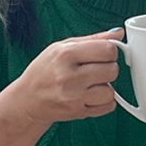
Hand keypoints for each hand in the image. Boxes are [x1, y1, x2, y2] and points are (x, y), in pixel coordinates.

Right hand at [10, 28, 124, 126]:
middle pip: (112, 70)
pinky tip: (90, 95)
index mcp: (66, 54)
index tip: (101, 54)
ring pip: (111, 91)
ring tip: (90, 84)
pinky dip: (103, 101)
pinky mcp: (77, 112)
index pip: (108, 50)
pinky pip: (108, 106)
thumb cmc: (45, 70)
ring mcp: (73, 97)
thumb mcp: (62, 46)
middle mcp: (69, 76)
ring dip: (105, 87)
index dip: (109, 51)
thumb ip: (93, 39)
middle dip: (107, 68)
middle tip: (94, 69)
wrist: (27, 99)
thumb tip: (118, 33)